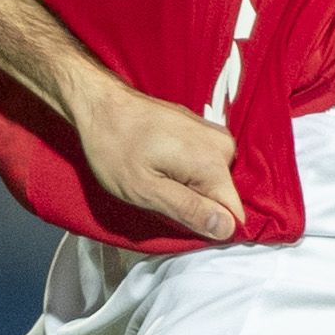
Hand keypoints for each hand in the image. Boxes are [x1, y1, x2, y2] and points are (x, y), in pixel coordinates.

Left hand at [70, 79, 245, 239]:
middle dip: (195, 206)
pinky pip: (205, 166)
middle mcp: (223, 146)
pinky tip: (161, 163)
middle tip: (158, 195)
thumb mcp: (145, 190)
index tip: (176, 220)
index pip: (234, 215)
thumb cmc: (115, 148)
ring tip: (156, 177)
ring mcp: (214, 135)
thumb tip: (227, 229)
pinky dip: (185, 173)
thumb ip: (189, 210)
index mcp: (213, 164)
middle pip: (222, 198)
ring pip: (212, 183)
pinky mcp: (203, 131)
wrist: (101, 104)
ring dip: (188, 189)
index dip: (208, 227)